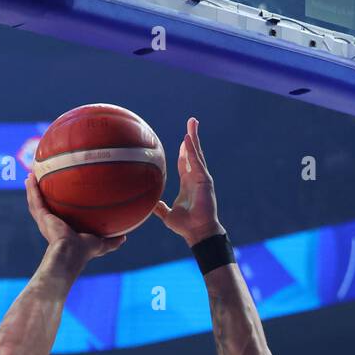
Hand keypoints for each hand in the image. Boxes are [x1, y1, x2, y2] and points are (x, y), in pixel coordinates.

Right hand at [25, 173, 125, 262]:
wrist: (72, 253)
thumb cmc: (85, 251)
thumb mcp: (101, 243)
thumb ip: (112, 240)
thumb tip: (125, 237)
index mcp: (62, 229)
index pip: (58, 215)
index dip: (56, 206)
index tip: (58, 195)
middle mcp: (51, 224)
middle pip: (44, 207)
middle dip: (41, 195)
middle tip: (41, 181)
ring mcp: (45, 221)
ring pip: (36, 202)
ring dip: (32, 189)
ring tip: (31, 176)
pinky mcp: (42, 217)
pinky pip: (35, 200)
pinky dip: (32, 189)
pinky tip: (30, 178)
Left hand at [153, 117, 225, 245]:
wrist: (197, 232)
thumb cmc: (185, 226)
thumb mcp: (167, 215)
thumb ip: (160, 208)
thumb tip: (149, 206)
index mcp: (188, 183)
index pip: (186, 162)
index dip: (185, 150)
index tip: (183, 139)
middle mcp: (196, 177)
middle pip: (193, 153)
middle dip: (192, 137)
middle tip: (191, 122)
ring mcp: (201, 177)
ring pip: (197, 153)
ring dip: (193, 137)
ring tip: (192, 123)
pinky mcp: (204, 180)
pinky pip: (196, 162)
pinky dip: (192, 150)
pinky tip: (187, 139)